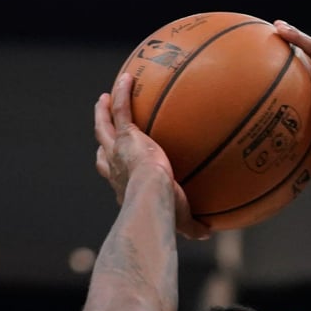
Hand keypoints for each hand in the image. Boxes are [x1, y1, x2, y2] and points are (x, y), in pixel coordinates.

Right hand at [94, 72, 209, 239]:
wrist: (153, 195)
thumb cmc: (165, 212)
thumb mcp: (181, 220)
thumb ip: (193, 226)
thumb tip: (207, 232)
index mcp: (125, 187)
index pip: (115, 177)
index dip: (114, 169)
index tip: (117, 164)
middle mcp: (116, 169)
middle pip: (102, 150)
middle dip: (102, 138)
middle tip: (103, 125)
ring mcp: (118, 150)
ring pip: (104, 126)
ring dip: (103, 112)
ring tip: (105, 98)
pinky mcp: (126, 135)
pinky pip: (121, 108)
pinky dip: (122, 93)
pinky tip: (128, 78)